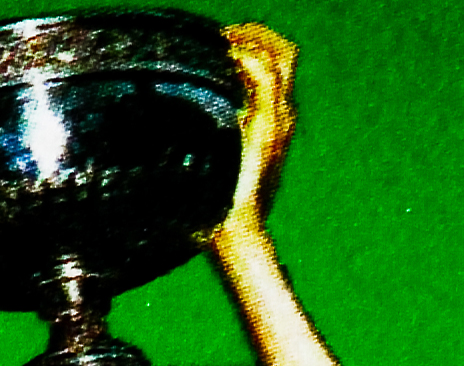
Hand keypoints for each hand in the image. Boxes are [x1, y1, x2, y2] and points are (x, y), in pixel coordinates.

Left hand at [211, 24, 297, 243]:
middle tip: (223, 35)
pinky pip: (263, 75)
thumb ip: (212, 145)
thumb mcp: (216, 167)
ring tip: (221, 40)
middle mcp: (282, 117)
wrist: (236, 231)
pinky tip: (222, 57)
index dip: (256, 46)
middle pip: (284, 54)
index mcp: (274, 123)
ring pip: (278, 58)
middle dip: (255, 35)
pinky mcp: (266, 127)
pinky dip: (244, 58)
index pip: (278, 66)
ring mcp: (277, 121)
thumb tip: (178, 135)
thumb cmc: (219, 207)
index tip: (224, 43)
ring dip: (249, 40)